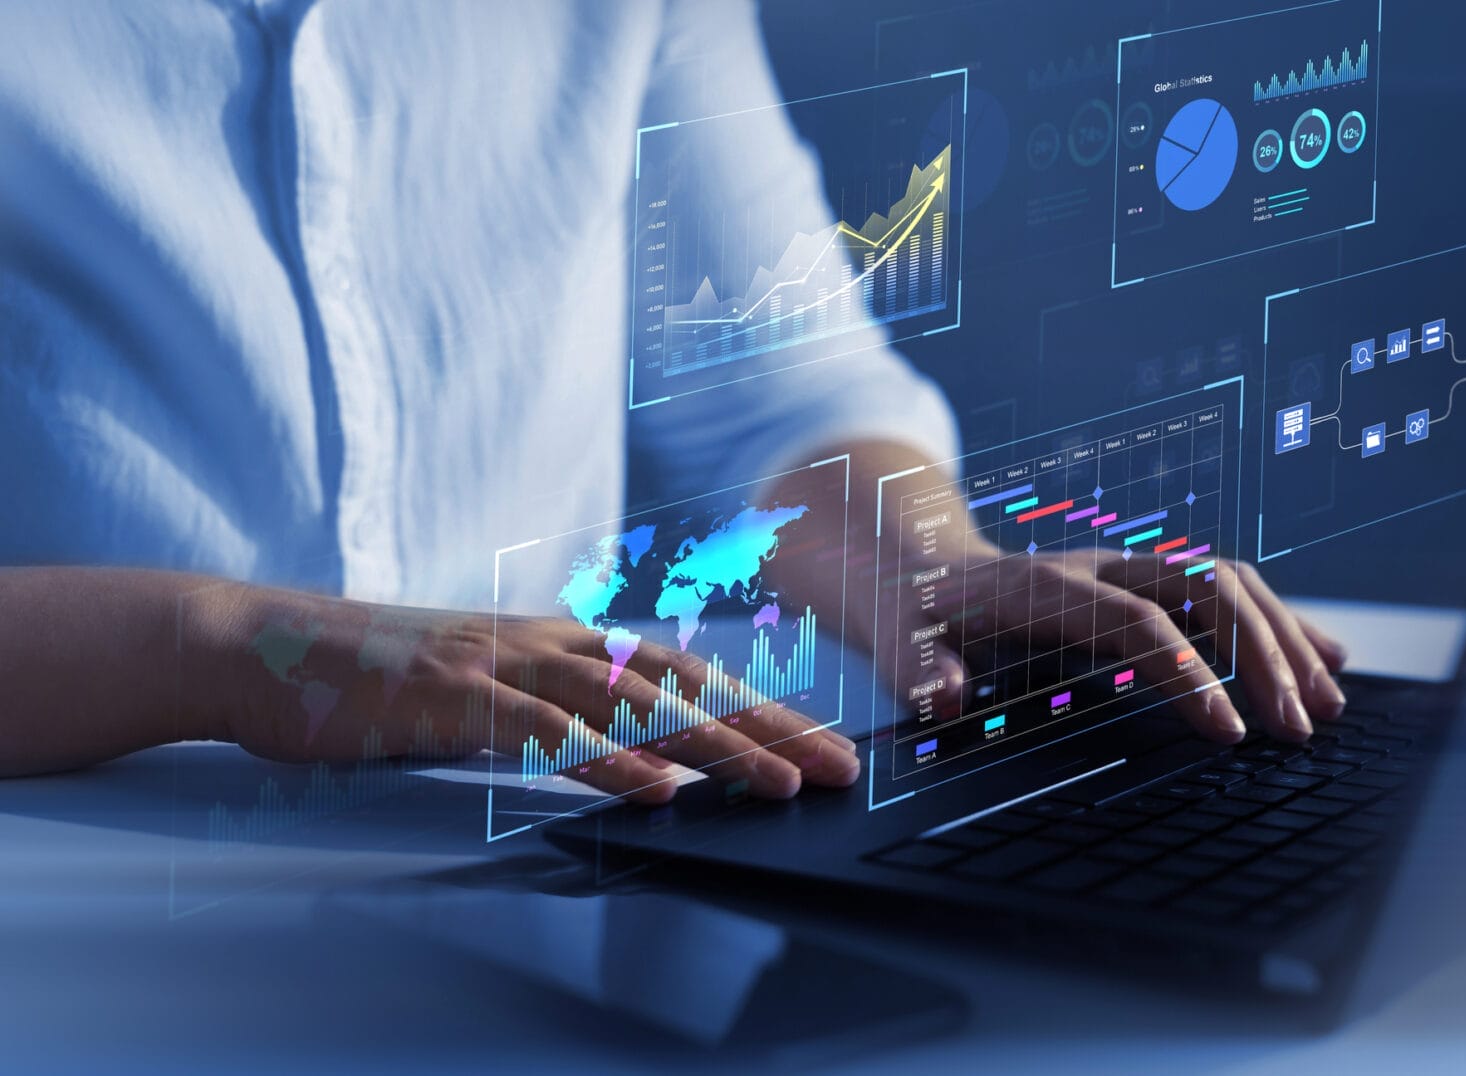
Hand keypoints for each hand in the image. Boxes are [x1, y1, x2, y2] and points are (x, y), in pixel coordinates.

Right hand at [204, 586, 859, 802]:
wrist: (266, 647)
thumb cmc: (382, 680)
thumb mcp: (491, 689)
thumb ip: (562, 711)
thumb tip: (642, 752)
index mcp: (566, 643)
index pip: (689, 675)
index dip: (763, 709)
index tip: (824, 748)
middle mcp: (549, 643)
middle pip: (684, 683)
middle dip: (770, 726)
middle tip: (839, 769)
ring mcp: (501, 663)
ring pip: (631, 703)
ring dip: (714, 746)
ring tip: (777, 784)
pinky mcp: (451, 695)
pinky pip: (543, 730)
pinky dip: (605, 759)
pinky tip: (655, 789)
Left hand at [897, 539, 1346, 743]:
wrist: (915, 565)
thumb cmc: (912, 614)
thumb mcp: (894, 638)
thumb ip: (915, 665)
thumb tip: (939, 690)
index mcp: (1047, 586)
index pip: (1138, 621)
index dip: (1188, 672)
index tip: (1229, 734)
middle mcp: (1100, 566)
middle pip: (1203, 589)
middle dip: (1261, 655)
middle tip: (1300, 728)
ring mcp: (1128, 569)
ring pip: (1227, 583)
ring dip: (1285, 637)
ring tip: (1331, 702)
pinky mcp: (1144, 583)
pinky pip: (1225, 591)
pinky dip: (1277, 623)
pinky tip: (1324, 660)